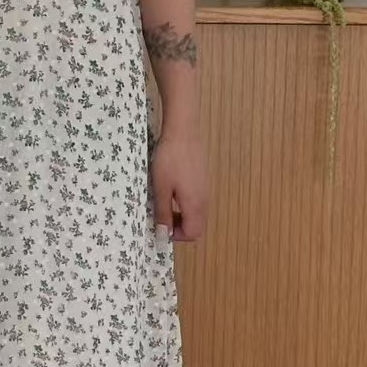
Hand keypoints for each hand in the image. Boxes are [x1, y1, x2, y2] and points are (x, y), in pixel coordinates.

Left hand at [150, 127, 207, 242]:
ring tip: (163, 201)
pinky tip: (171, 188)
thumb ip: (163, 213)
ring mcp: (205, 188)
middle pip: (196, 225)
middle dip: (179, 226)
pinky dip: (184, 202)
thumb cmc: (169, 159)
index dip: (177, 236)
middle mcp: (204, 199)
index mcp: (195, 204)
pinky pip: (196, 199)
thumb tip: (165, 233)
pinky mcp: (203, 178)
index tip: (161, 226)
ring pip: (196, 212)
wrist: (183, 130)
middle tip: (160, 216)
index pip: (193, 233)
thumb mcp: (160, 188)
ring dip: (180, 214)